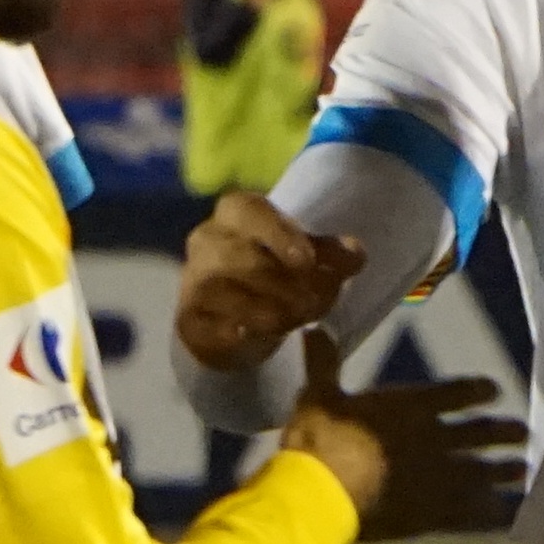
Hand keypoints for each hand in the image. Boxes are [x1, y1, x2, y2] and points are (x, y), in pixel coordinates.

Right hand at [175, 194, 364, 374]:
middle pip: (236, 254)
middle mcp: (207, 241)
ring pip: (218, 287)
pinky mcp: (188, 317)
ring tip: (293, 320)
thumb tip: (355, 254)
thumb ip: (332, 255)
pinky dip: (228, 329)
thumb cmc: (274, 276)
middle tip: (312, 304)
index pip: (249, 208)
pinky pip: (203, 321)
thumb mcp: (307, 261)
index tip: (307, 260)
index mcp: (237, 216)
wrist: (237, 321)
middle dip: (281, 282)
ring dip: (262, 307)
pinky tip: (247, 335)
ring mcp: (193, 279)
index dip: (278, 232)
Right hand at [281, 335, 521, 539]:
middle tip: (523, 432)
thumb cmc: (320, 441)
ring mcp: (441, 477)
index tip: (494, 391)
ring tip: (522, 471)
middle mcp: (436, 438)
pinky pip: (472, 514)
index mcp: (411, 406)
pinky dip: (490, 514)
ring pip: (484, 472)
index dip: (477, 391)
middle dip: (503, 432)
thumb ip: (323, 364)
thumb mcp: (318, 396)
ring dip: (505, 471)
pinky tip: (504, 515)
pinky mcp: (435, 514)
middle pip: (480, 433)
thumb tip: (314, 329)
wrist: (324, 494)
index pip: (455, 393)